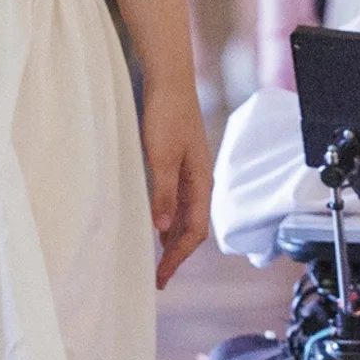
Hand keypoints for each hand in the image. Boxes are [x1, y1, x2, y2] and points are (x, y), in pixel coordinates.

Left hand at [138, 75, 209, 286]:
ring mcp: (190, 173)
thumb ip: (164, 193)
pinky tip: (158, 225)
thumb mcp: (161, 157)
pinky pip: (177, 202)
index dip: (178, 257)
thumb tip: (164, 229)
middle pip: (193, 228)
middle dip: (177, 255)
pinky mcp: (178, 164)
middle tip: (159, 278)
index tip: (161, 277)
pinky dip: (169, 220)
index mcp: (200, 182)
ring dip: (173, 240)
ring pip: (185, 216)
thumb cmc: (167, 114)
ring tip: (158, 260)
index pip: (194, 231)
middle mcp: (199, 181)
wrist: (169, 81)